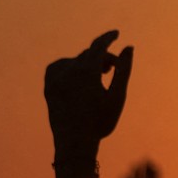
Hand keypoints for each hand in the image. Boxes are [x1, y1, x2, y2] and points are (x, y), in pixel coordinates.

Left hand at [44, 31, 133, 154]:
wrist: (74, 144)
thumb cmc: (100, 122)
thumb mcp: (117, 96)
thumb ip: (123, 69)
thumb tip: (129, 47)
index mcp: (87, 72)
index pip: (98, 46)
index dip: (108, 38)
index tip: (116, 33)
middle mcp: (68, 71)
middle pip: (89, 55)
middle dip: (102, 59)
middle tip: (111, 70)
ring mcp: (55, 78)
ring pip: (75, 61)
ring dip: (87, 64)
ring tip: (97, 77)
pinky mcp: (48, 85)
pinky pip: (60, 67)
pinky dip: (70, 68)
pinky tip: (78, 78)